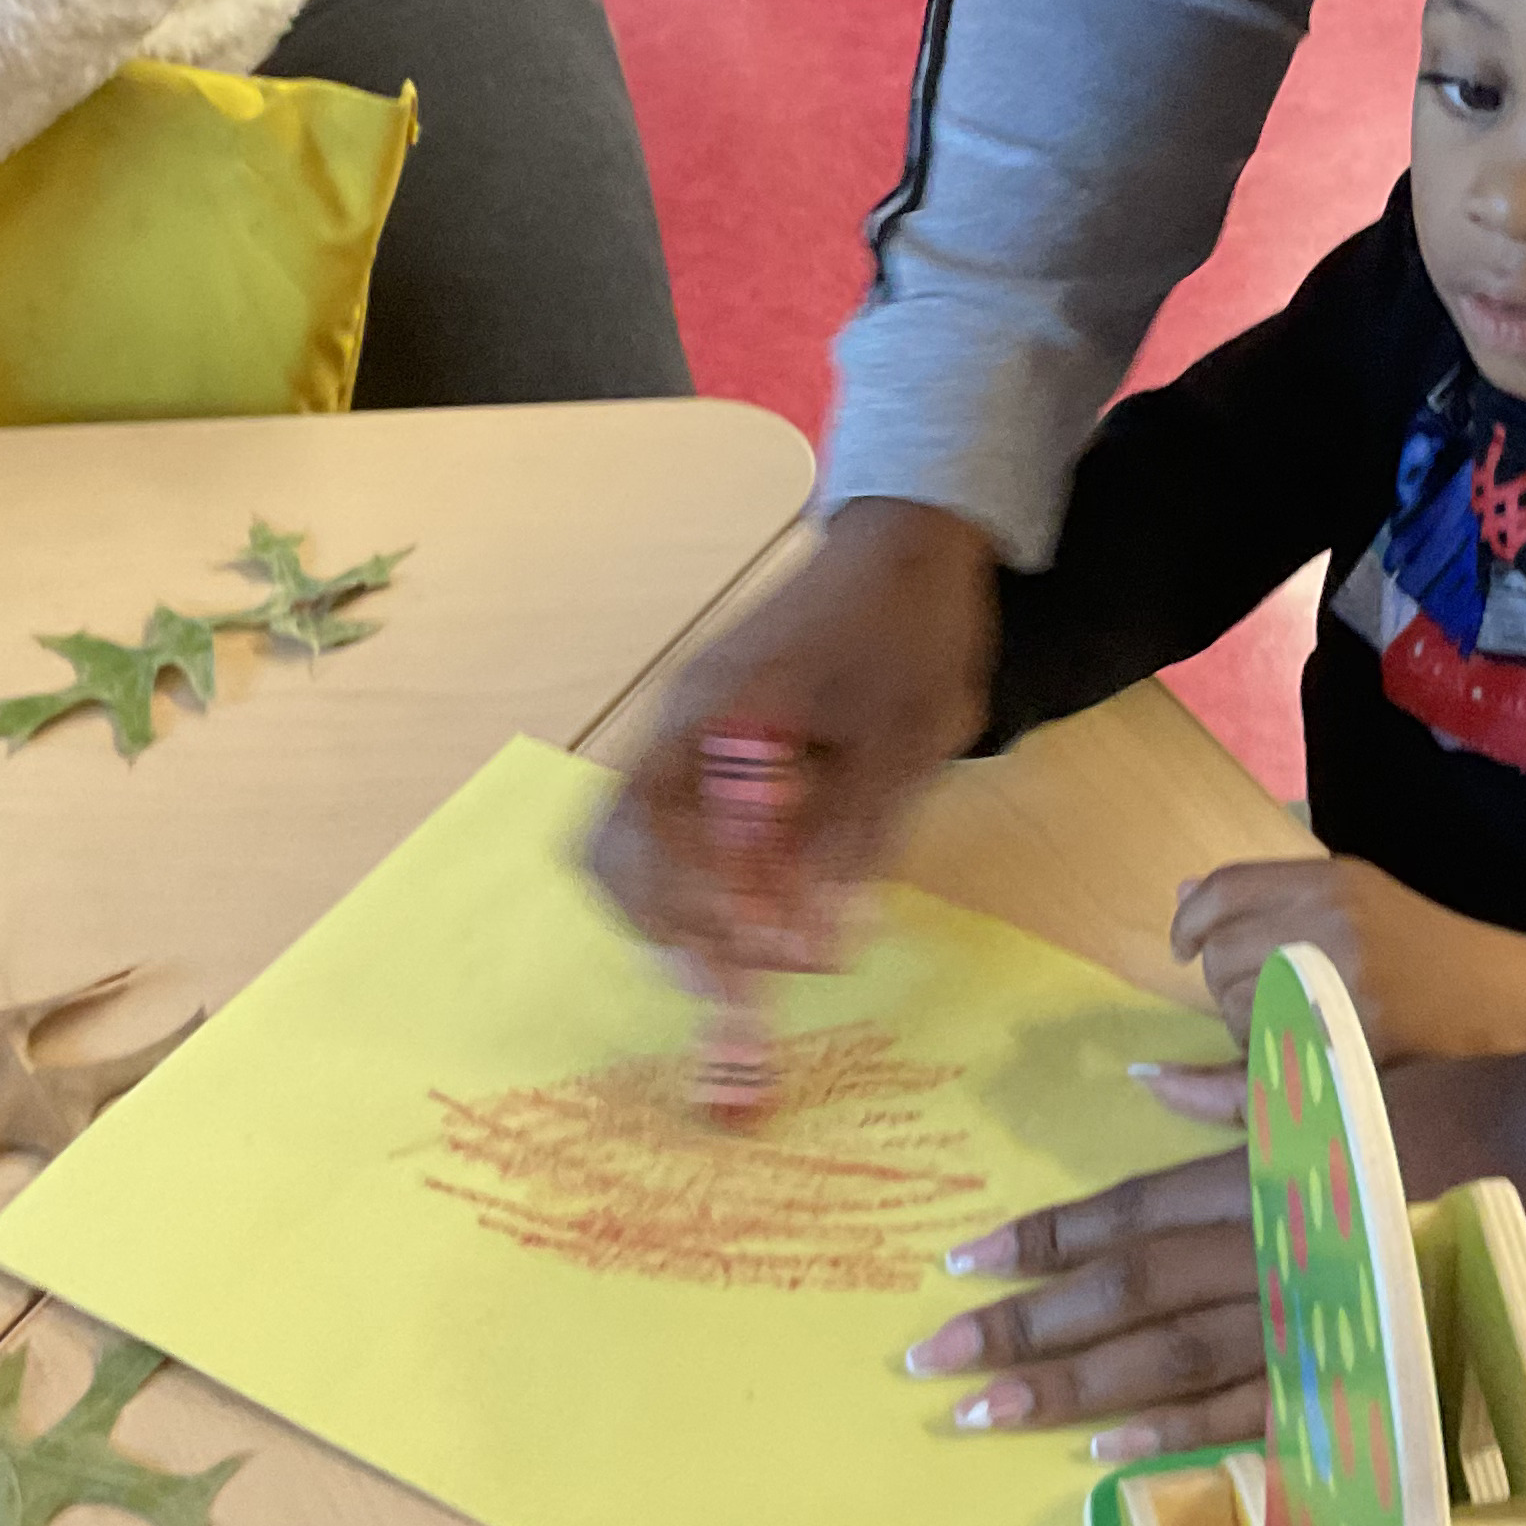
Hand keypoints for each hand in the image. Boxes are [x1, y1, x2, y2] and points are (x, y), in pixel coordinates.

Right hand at [586, 498, 997, 977]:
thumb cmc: (912, 626)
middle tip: (745, 988)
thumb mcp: (909, 737)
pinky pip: (678, 828)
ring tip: (756, 960)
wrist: (911, 538)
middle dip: (673, 930)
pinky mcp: (716, 744)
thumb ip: (857, 837)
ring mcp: (690, 732)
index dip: (692, 909)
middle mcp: (680, 725)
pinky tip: (771, 905)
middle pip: (613, 852)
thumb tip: (816, 942)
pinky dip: (708, 882)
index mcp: (714, 714)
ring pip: (635, 849)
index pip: (646, 831)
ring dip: (684, 914)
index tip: (759, 956)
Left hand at [910, 1035, 1525, 1446]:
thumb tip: (1143, 1090)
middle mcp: (1279, 1241)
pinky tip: (1102, 1448)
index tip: (962, 1263)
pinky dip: (1176, 1431)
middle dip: (1028, 1324)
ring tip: (985, 1407)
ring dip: (1072, 1383)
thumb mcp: (1349, 1072)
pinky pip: (1256, 1414)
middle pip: (1132, 1291)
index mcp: (1272, 1164)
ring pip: (1174, 1359)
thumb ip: (1246, 1094)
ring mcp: (1320, 1315)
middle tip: (933, 1355)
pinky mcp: (1368, 1373)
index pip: (1134, 1208)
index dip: (1047, 1237)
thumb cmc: (1474, 1105)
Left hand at [1168, 855, 1525, 1062]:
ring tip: (1284, 1022)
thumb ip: (1270, 894)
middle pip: (1222, 952)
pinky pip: (1265, 1051)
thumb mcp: (1349, 895)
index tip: (1183, 946)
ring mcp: (1339, 984)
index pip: (1227, 888)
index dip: (1191, 918)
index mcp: (1329, 882)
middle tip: (1253, 993)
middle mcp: (1331, 924)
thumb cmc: (1417, 944)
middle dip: (1222, 979)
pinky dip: (1257, 1057)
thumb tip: (1186, 895)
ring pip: (1236, 1006)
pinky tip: (1286, 1052)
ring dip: (1241, 1021)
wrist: (1493, 996)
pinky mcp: (1347, 1040)